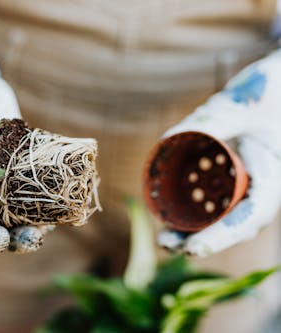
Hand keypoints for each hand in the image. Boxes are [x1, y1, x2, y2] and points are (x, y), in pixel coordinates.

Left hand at [158, 50, 280, 256]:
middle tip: (165, 242)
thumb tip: (169, 140)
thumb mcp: (241, 102)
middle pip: (232, 225)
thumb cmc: (267, 92)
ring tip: (162, 239)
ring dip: (192, 230)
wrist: (275, 88)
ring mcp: (245, 183)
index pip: (250, 215)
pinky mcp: (231, 177)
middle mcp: (260, 186)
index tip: (193, 247)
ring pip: (221, 216)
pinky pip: (213, 200)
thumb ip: (211, 120)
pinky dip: (192, 211)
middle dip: (200, 239)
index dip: (221, 235)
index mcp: (273, 174)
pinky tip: (166, 216)